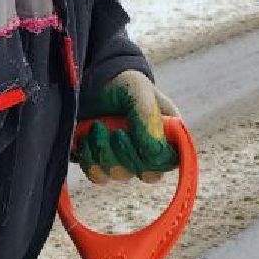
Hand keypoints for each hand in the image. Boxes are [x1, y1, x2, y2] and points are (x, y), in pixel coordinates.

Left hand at [75, 69, 178, 183]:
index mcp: (167, 134)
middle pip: (148, 174)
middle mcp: (149, 151)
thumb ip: (148, 118)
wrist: (92, 83)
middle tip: (116, 132)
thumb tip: (154, 151)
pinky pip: (98, 175)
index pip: (171, 160)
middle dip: (128, 153)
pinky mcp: (102, 164)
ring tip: (97, 127)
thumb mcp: (139, 92)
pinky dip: (90, 158)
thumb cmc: (123, 84)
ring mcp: (126, 160)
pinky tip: (87, 138)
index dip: (157, 158)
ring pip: (120, 174)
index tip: (141, 143)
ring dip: (106, 152)